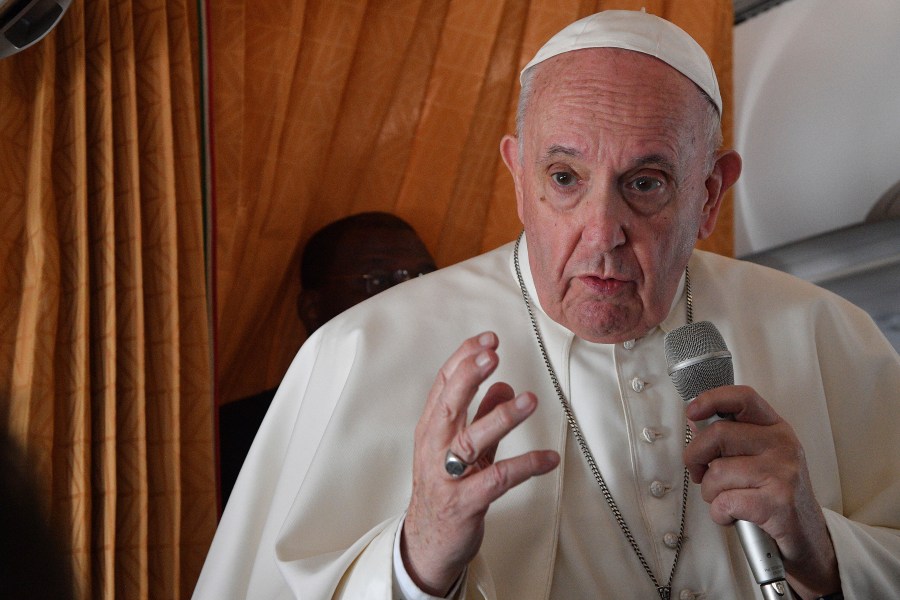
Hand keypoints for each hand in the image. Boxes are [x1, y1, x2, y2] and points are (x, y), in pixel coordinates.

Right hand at [401, 331, 559, 595]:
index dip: (463, 359)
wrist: (427, 543)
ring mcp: (448, 476)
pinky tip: (548, 458)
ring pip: (472, 440)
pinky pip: (496, 480)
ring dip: (501, 417)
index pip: (443, 385)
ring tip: (529, 400)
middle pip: (448, 405)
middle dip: (469, 377)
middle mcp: (435, 448)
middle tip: (492, 354)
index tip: (488, 339)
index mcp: (432, 429)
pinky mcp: (465, 503)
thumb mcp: (461, 447)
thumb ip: (479, 415)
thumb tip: (503, 385)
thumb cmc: (445, 488)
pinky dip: (524, 467)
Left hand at [684, 385, 840, 597]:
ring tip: (727, 499)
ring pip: (716, 472)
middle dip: (695, 457)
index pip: (743, 398)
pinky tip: (734, 515)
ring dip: (710, 492)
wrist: (806, 538)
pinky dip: (719, 514)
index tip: (692, 411)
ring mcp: (782, 473)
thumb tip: (696, 420)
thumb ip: (730, 438)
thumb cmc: (776, 495)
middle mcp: (782, 446)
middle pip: (717, 434)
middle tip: (700, 472)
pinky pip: (724, 502)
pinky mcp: (777, 503)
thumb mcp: (760, 457)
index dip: (712, 399)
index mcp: (776, 429)